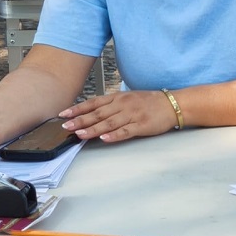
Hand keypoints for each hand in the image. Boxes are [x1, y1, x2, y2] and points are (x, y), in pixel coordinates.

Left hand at [59, 90, 176, 141]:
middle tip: (66, 126)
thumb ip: (112, 105)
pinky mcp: (141, 125)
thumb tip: (92, 113)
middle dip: (81, 120)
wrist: (171, 104)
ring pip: (109, 123)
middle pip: (98, 113)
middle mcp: (123, 105)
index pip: (94, 103)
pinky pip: (125, 131)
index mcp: (118, 98)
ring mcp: (132, 115)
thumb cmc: (149, 102)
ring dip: (93, 128)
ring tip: (80, 134)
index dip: (78, 108)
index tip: (64, 114)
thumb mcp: (128, 98)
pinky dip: (114, 135)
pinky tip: (105, 138)